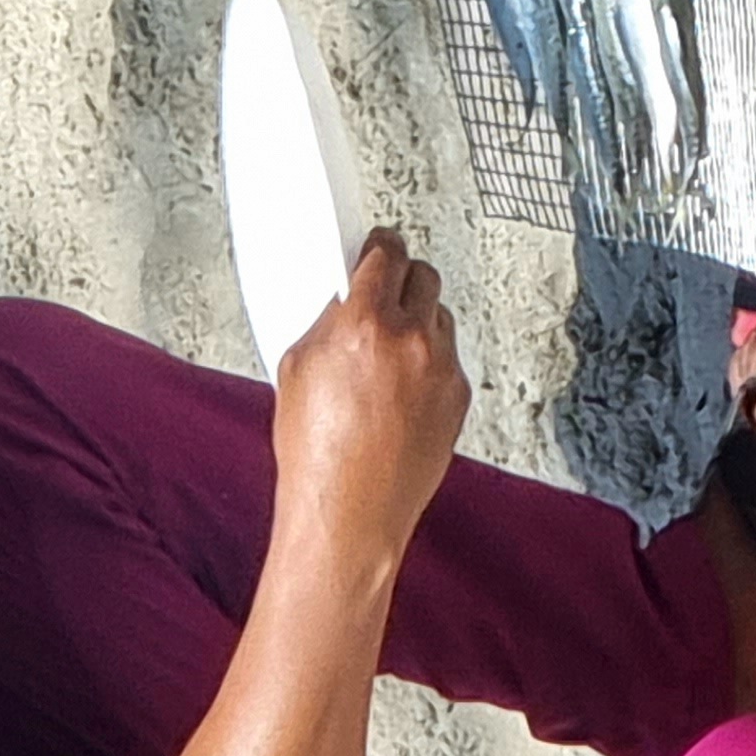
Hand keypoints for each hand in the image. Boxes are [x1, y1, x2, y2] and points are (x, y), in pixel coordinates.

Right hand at [270, 231, 468, 551]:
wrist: (349, 512)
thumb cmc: (316, 452)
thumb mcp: (296, 367)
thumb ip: (327, 321)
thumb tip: (345, 298)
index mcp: (365, 323)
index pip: (386, 254)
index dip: (379, 246)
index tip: (378, 244)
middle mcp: (412, 339)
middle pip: (423, 275)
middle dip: (401, 279)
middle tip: (382, 293)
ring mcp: (442, 367)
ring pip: (439, 317)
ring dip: (417, 321)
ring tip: (385, 355)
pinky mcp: (459, 394)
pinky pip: (447, 357)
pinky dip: (428, 361)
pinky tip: (399, 389)